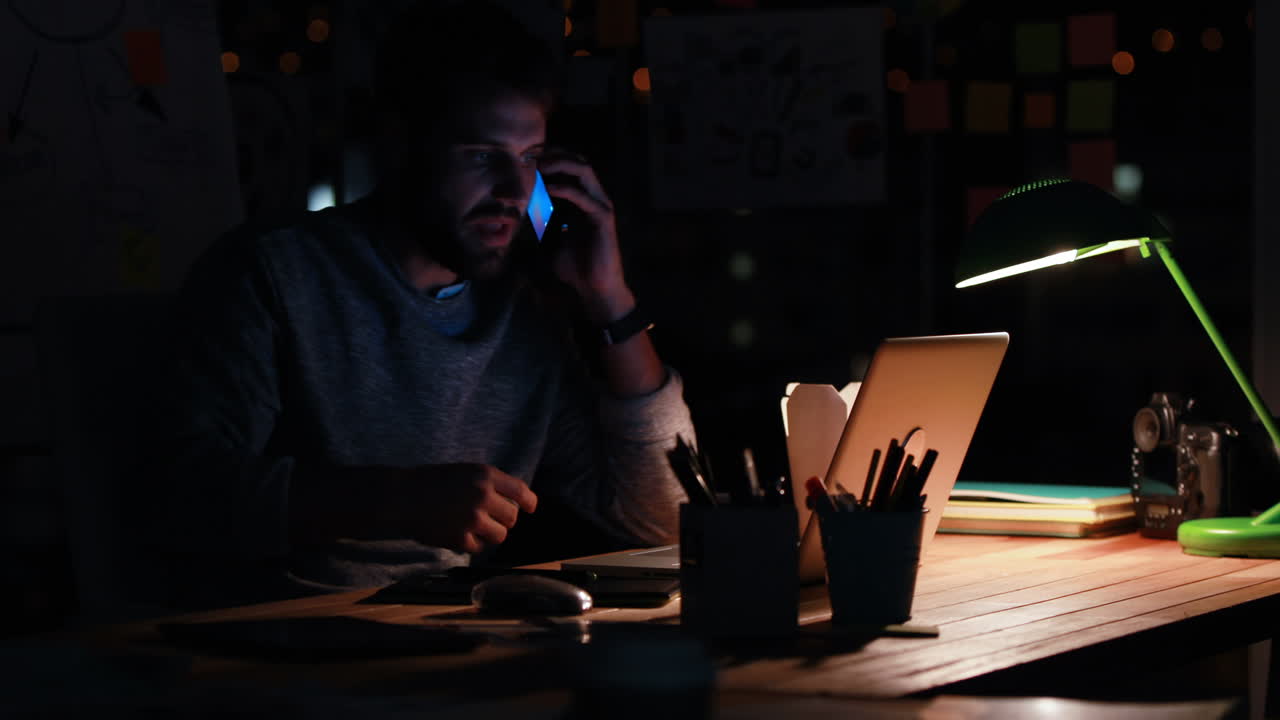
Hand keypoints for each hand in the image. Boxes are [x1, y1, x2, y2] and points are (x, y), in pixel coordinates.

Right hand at [405, 463, 537, 553]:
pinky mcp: (461, 538)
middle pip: (512, 517)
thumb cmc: (431, 482)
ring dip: (491, 534)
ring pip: (500, 535)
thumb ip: (488, 484)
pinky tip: (458, 534)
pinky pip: (478, 547)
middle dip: (504, 520)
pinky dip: (471, 544)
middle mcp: (483, 496)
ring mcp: (473, 519)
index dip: (529, 501)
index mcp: (485, 475)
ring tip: (476, 529)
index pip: (520, 491)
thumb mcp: (464, 472)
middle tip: (490, 519)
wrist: (401, 496)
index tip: (530, 508)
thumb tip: (512, 502)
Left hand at [537, 150, 634, 323]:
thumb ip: (540, 226)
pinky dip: (564, 188)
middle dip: (553, 153)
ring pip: (583, 170)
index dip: (549, 157)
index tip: (525, 156)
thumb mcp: (551, 241)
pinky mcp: (603, 217)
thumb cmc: (576, 268)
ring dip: (559, 163)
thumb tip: (515, 221)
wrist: (596, 289)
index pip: (569, 166)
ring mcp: (600, 205)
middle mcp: (594, 197)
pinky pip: (582, 196)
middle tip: (529, 155)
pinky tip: (547, 188)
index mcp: (584, 200)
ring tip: (538, 165)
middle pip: (577, 160)